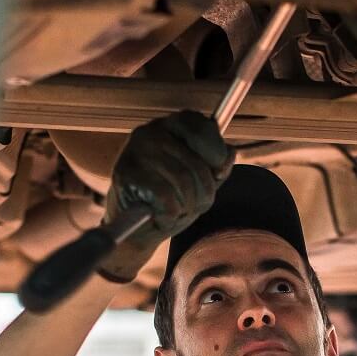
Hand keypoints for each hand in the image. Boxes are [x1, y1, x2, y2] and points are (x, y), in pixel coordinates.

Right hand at [100, 110, 234, 281]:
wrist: (137, 230)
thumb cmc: (171, 200)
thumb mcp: (201, 180)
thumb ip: (218, 165)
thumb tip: (229, 152)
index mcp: (170, 126)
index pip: (202, 129)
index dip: (216, 154)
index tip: (216, 173)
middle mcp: (151, 132)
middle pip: (196, 164)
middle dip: (203, 193)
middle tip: (193, 205)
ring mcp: (136, 151)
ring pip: (183, 183)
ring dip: (187, 207)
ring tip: (175, 210)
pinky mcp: (126, 174)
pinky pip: (167, 199)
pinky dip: (170, 216)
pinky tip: (161, 216)